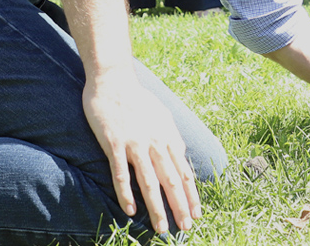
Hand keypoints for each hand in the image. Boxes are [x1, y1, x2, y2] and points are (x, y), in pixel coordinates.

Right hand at [82, 67, 200, 233]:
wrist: (114, 80)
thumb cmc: (138, 100)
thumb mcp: (163, 117)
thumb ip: (171, 137)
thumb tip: (181, 155)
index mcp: (168, 137)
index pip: (184, 172)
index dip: (191, 195)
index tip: (196, 214)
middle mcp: (155, 142)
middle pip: (171, 180)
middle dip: (180, 206)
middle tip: (186, 228)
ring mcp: (135, 143)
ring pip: (149, 181)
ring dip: (157, 207)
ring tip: (162, 228)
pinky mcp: (114, 143)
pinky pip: (121, 172)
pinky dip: (126, 193)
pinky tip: (130, 210)